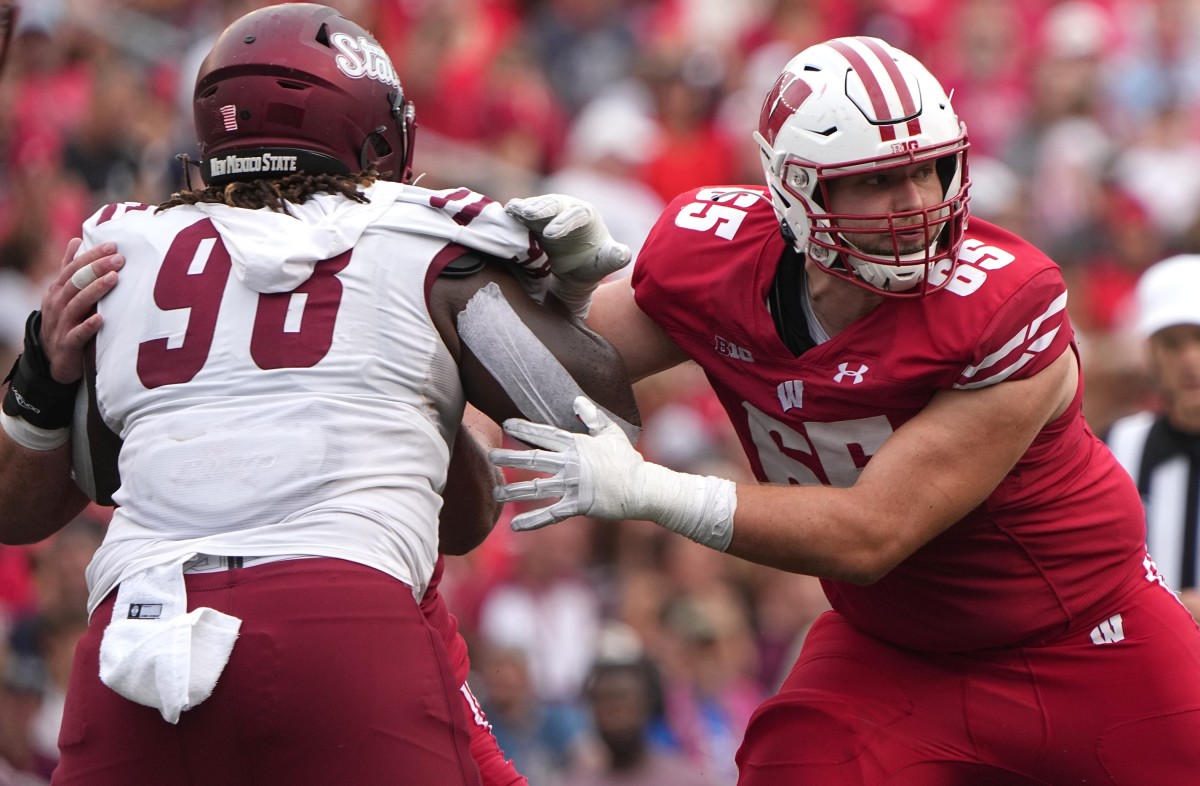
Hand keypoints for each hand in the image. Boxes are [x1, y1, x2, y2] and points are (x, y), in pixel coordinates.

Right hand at [40, 239, 122, 383]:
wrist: (54, 359)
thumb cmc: (65, 320)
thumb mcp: (64, 293)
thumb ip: (70, 268)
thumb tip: (77, 240)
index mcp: (58, 290)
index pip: (73, 268)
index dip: (91, 256)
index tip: (113, 246)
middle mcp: (57, 304)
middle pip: (75, 282)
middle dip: (96, 269)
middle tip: (119, 259)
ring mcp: (61, 324)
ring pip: (76, 304)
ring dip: (95, 291)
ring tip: (114, 279)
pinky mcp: (68, 345)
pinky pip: (77, 334)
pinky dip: (88, 326)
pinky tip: (101, 318)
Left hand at [490, 396, 636, 529]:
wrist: (642, 488)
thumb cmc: (627, 460)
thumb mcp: (611, 433)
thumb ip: (593, 417)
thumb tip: (577, 400)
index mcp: (576, 445)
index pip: (544, 434)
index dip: (524, 428)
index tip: (505, 423)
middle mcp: (571, 464)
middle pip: (533, 458)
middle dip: (510, 456)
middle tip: (490, 454)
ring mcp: (573, 485)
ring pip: (536, 487)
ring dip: (514, 490)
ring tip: (496, 493)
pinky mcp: (578, 505)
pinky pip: (550, 514)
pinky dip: (533, 521)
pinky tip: (516, 525)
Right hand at [505, 194, 630, 282]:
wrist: (573, 268)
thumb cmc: (591, 263)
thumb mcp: (604, 263)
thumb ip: (614, 257)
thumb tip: (623, 254)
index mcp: (586, 216)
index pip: (577, 214)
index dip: (564, 222)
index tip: (552, 234)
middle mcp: (566, 208)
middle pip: (554, 204)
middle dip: (541, 208)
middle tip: (529, 215)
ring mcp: (547, 212)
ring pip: (536, 205)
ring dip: (524, 208)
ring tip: (513, 211)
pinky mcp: (531, 219)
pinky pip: (522, 213)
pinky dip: (514, 212)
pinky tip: (505, 213)